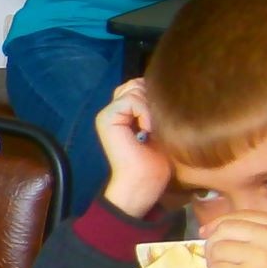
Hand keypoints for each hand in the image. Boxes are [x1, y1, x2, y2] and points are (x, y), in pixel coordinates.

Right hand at [94, 79, 172, 219]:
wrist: (143, 183)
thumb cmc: (155, 162)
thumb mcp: (160, 128)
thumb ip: (154, 107)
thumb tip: (161, 87)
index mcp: (123, 114)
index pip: (139, 86)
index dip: (154, 97)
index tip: (160, 122)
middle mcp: (112, 111)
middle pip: (136, 84)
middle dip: (152, 100)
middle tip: (155, 126)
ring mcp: (107, 114)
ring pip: (135, 89)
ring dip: (150, 109)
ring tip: (151, 130)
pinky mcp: (106, 118)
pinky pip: (131, 100)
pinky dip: (145, 114)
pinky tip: (147, 131)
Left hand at [201, 212, 266, 267]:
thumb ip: (259, 239)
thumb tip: (213, 233)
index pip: (238, 216)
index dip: (217, 225)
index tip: (205, 235)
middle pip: (223, 230)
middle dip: (212, 247)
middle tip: (219, 264)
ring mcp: (262, 256)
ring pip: (216, 251)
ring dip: (215, 267)